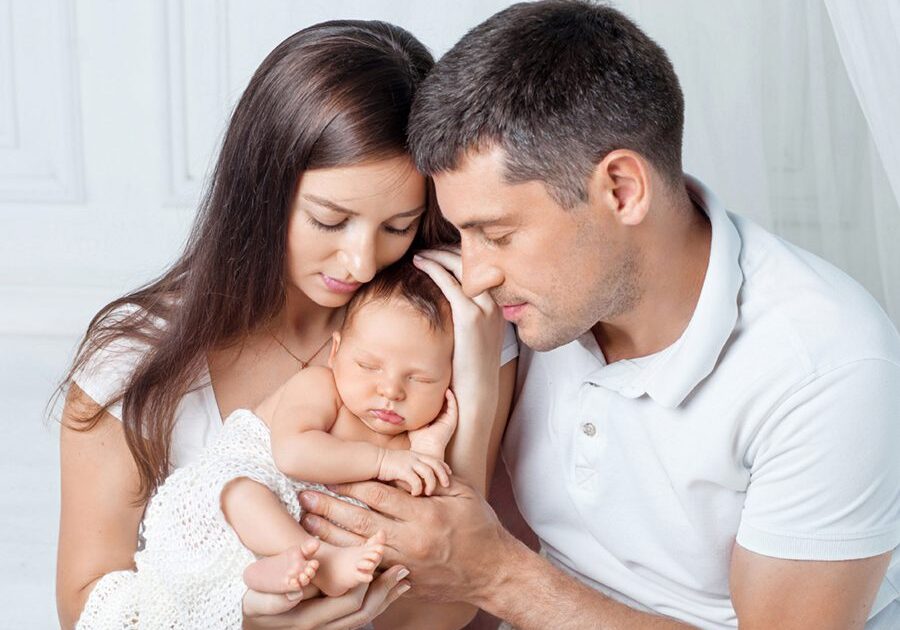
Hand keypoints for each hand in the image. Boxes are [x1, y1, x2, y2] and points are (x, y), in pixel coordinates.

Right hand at [242, 565, 410, 629]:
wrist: (255, 628)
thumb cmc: (255, 607)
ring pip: (364, 618)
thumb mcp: (257, 599)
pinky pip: (359, 620)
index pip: (348, 601)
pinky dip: (377, 604)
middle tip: (401, 567)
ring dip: (385, 598)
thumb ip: (276, 595)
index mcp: (307, 621)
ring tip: (402, 578)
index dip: (366, 581)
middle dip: (383, 588)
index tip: (378, 560)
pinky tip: (388, 592)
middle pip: (362, 611)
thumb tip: (298, 588)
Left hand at [299, 478, 513, 604]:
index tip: (330, 474)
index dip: (351, 484)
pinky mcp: (404, 580)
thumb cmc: (480, 528)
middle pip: (360, 522)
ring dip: (330, 535)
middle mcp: (412, 541)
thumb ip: (432, 479)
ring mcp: (406, 564)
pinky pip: (369, 572)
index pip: (378, 495)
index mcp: (425, 515)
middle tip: (304, 496)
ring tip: (306, 522)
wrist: (493, 573)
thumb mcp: (464, 493)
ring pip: (358, 548)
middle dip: (329, 508)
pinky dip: (347, 561)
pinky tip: (328, 553)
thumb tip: (404, 465)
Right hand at [377, 448, 450, 495]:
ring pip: (428, 472)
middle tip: (446, 485)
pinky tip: (415, 494)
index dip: (444, 467)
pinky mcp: (402, 470)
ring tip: (429, 493)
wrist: (371, 460)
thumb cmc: (386, 466)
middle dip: (443, 475)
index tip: (449, 474)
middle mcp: (415, 457)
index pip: (435, 459)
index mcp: (416, 455)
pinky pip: (415, 480)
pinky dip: (418, 488)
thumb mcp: (403, 465)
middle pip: (435, 464)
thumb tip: (421, 484)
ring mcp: (409, 463)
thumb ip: (412, 471)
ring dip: (431, 483)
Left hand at [407, 389, 457, 458]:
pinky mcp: (452, 421)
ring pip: (450, 403)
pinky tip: (447, 391)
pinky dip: (452, 398)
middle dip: (441, 393)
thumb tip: (402, 406)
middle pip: (443, 403)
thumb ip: (411, 415)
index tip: (428, 386)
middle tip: (438, 381)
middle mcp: (443, 419)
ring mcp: (448, 420)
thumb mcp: (413, 422)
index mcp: (434, 420)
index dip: (433, 396)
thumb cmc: (417, 439)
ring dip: (448, 393)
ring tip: (444, 383)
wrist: (424, 449)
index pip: (435, 405)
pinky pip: (454, 407)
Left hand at [413, 250, 504, 425]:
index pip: (483, 268)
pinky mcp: (470, 317)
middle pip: (474, 262)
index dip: (461, 255)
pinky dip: (434, 267)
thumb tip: (448, 304)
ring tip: (421, 253)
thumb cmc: (468, 371)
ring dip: (439, 254)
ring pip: (462, 267)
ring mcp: (486, 309)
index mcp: (499, 307)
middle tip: (427, 249)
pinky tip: (419, 263)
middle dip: (449, 250)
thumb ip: (467, 318)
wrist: (476, 395)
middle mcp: (497, 303)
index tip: (440, 252)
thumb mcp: (473, 339)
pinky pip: (450, 282)